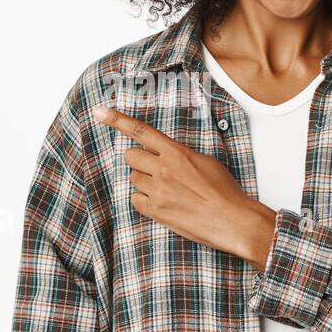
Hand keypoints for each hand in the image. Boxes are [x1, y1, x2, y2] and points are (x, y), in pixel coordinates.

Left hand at [91, 104, 277, 269]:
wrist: (231, 219)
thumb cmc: (224, 190)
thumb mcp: (204, 161)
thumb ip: (179, 154)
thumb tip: (164, 154)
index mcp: (176, 152)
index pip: (141, 131)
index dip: (117, 120)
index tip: (99, 111)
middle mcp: (163, 168)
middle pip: (131, 157)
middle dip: (140, 162)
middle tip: (156, 171)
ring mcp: (157, 190)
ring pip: (134, 179)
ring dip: (145, 182)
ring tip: (168, 191)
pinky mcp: (155, 211)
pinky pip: (135, 200)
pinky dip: (145, 201)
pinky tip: (163, 204)